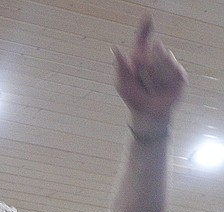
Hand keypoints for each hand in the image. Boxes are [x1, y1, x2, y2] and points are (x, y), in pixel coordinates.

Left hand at [113, 16, 186, 130]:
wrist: (148, 114)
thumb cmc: (134, 98)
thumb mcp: (123, 84)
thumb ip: (120, 66)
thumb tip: (113, 48)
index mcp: (141, 58)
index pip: (143, 39)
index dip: (144, 28)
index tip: (146, 17)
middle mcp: (156, 58)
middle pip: (152, 51)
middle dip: (145, 66)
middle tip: (142, 79)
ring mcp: (169, 65)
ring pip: (162, 60)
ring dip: (153, 76)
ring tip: (150, 87)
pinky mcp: (179, 75)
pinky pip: (171, 71)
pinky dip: (164, 80)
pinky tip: (161, 87)